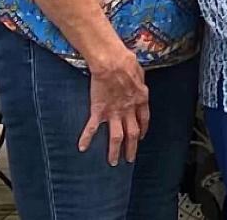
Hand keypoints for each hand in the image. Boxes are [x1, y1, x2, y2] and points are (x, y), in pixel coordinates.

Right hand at [82, 50, 150, 164]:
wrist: (113, 63)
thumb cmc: (127, 63)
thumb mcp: (140, 74)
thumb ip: (139, 85)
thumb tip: (139, 85)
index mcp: (141, 100)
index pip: (144, 120)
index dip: (143, 130)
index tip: (140, 137)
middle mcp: (129, 110)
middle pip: (133, 133)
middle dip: (131, 148)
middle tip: (130, 159)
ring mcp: (114, 112)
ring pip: (116, 137)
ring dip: (115, 151)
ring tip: (113, 162)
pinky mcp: (99, 111)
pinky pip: (92, 127)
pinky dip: (86, 138)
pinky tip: (82, 148)